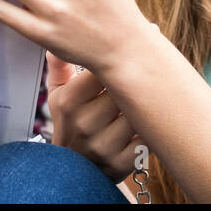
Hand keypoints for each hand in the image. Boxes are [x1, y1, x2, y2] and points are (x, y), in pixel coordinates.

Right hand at [46, 52, 145, 183]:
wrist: (73, 172)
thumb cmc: (71, 126)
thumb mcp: (58, 97)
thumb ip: (59, 65)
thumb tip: (57, 38)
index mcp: (68, 101)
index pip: (103, 70)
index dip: (120, 59)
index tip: (131, 49)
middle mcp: (84, 123)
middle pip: (125, 90)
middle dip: (138, 79)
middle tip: (152, 65)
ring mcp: (103, 146)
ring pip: (139, 112)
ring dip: (147, 104)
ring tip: (150, 94)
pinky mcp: (122, 164)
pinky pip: (148, 137)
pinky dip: (151, 129)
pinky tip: (147, 122)